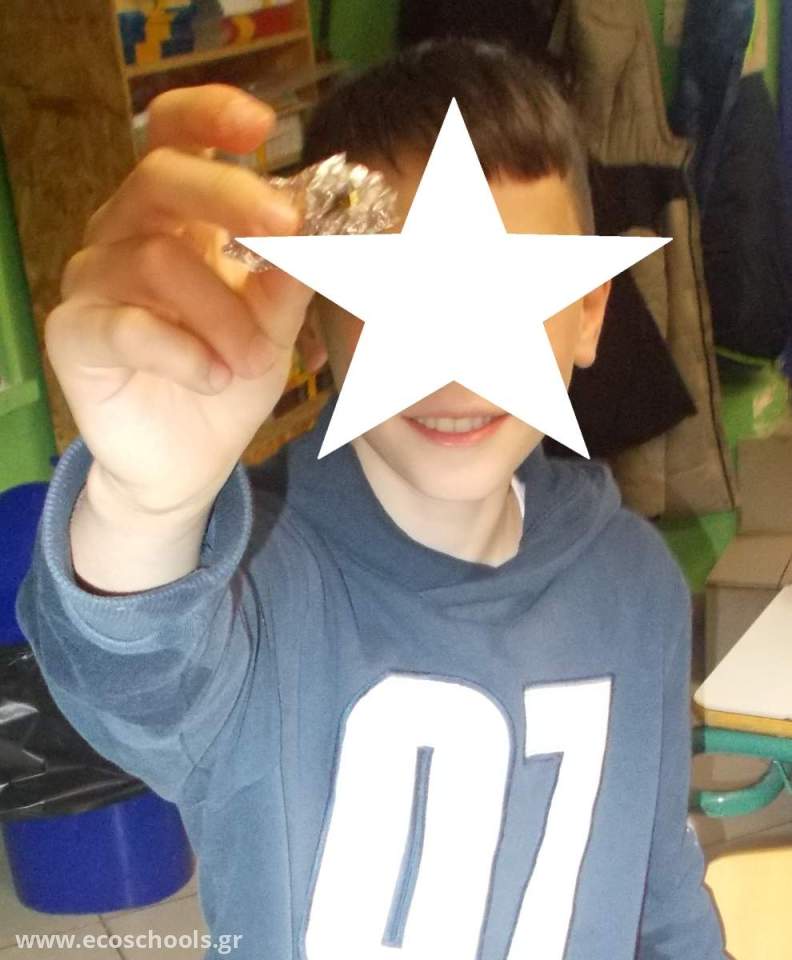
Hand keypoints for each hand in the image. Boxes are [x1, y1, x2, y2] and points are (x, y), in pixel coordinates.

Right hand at [46, 85, 314, 517]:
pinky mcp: (76, 335)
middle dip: (229, 194)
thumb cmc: (229, 376)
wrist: (188, 459)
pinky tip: (215, 377)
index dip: (209, 115)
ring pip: (154, 259)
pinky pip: (126, 326)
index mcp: (176, 218)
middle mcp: (125, 234)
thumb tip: (317, 230)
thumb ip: (290, 279)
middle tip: (289, 224)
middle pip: (159, 177)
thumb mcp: (275, 327)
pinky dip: (184, 352)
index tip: (264, 125)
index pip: (173, 137)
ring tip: (253, 361)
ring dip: (223, 314)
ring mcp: (93, 281)